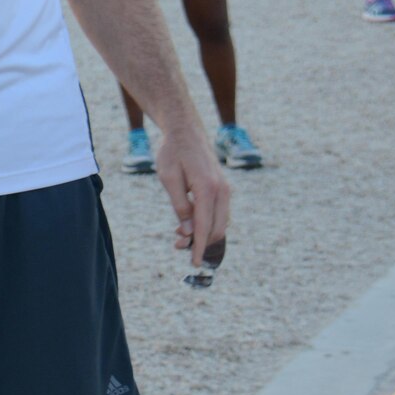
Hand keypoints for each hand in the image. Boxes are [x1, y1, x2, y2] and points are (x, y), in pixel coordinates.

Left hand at [157, 129, 231, 266]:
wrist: (185, 131)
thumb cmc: (173, 153)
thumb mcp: (169, 179)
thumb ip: (180, 206)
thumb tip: (189, 231)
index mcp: (207, 188)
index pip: (205, 226)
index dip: (199, 247)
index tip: (195, 263)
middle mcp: (221, 191)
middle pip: (217, 229)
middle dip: (200, 242)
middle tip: (177, 244)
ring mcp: (225, 189)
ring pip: (220, 223)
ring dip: (203, 233)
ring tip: (179, 234)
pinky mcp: (222, 188)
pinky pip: (218, 213)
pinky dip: (207, 223)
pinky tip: (189, 223)